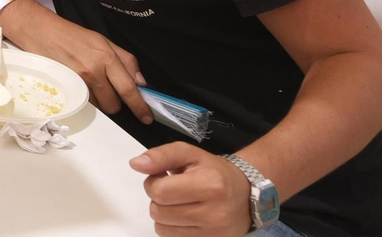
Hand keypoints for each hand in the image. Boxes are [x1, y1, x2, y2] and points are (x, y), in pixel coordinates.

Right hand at [9, 9, 152, 123]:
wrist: (40, 31)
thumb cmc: (71, 35)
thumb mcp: (102, 40)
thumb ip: (125, 60)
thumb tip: (141, 82)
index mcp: (105, 57)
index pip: (128, 88)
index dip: (139, 106)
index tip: (147, 117)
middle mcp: (93, 71)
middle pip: (114, 104)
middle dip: (116, 103)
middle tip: (109, 90)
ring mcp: (77, 82)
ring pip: (99, 106)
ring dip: (100, 100)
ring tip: (91, 83)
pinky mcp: (65, 89)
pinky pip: (84, 104)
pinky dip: (87, 99)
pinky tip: (81, 85)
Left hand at [130, 143, 251, 236]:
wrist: (246, 194)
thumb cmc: (214, 171)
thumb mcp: (189, 154)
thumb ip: (161, 156)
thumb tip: (136, 164)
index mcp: (210, 185)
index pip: (160, 191)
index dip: (153, 183)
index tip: (163, 177)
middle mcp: (215, 213)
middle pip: (158, 211)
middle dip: (158, 199)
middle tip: (174, 190)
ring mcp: (214, 233)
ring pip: (162, 228)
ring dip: (164, 214)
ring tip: (180, 203)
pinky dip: (172, 227)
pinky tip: (186, 216)